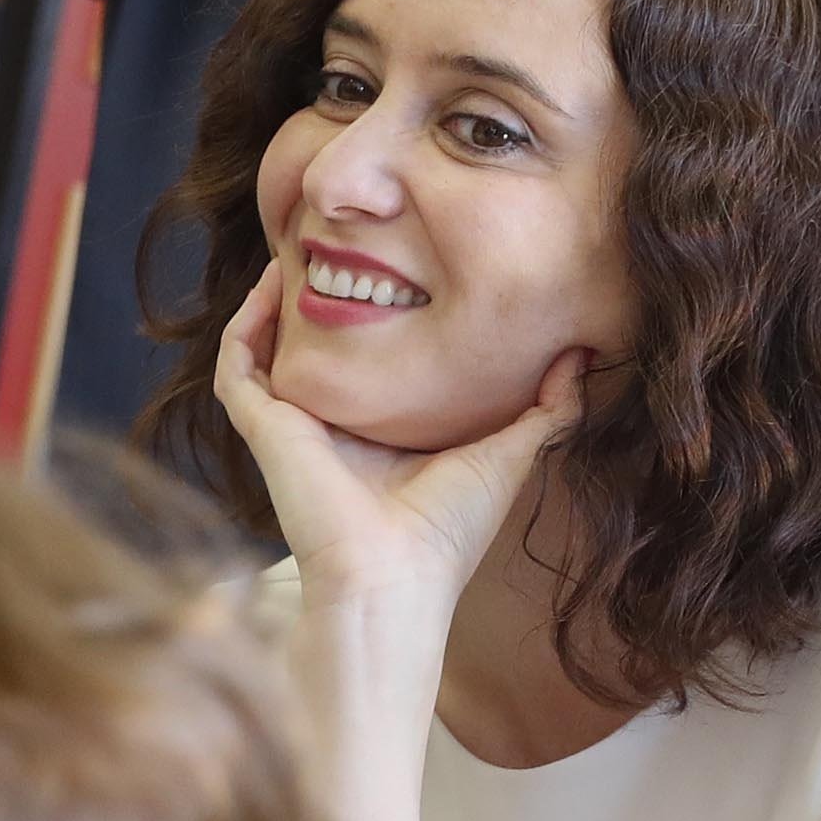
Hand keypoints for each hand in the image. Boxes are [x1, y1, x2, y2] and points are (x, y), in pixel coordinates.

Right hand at [213, 260, 584, 609]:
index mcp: (379, 435)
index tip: (393, 268)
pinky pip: (238, 369)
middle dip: (318, 298)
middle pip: (314, 350)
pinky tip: (267, 286)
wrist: (394, 576)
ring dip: (272, 304)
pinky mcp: (266, 431)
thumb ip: (546, 409)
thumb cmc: (446, 533)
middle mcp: (331, 429)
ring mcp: (293, 429)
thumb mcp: (509, 454)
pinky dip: (245, 327)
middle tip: (337, 243)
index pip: (366, 366)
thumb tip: (582, 358)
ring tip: (294, 249)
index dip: (372, 318)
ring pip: (266, 352)